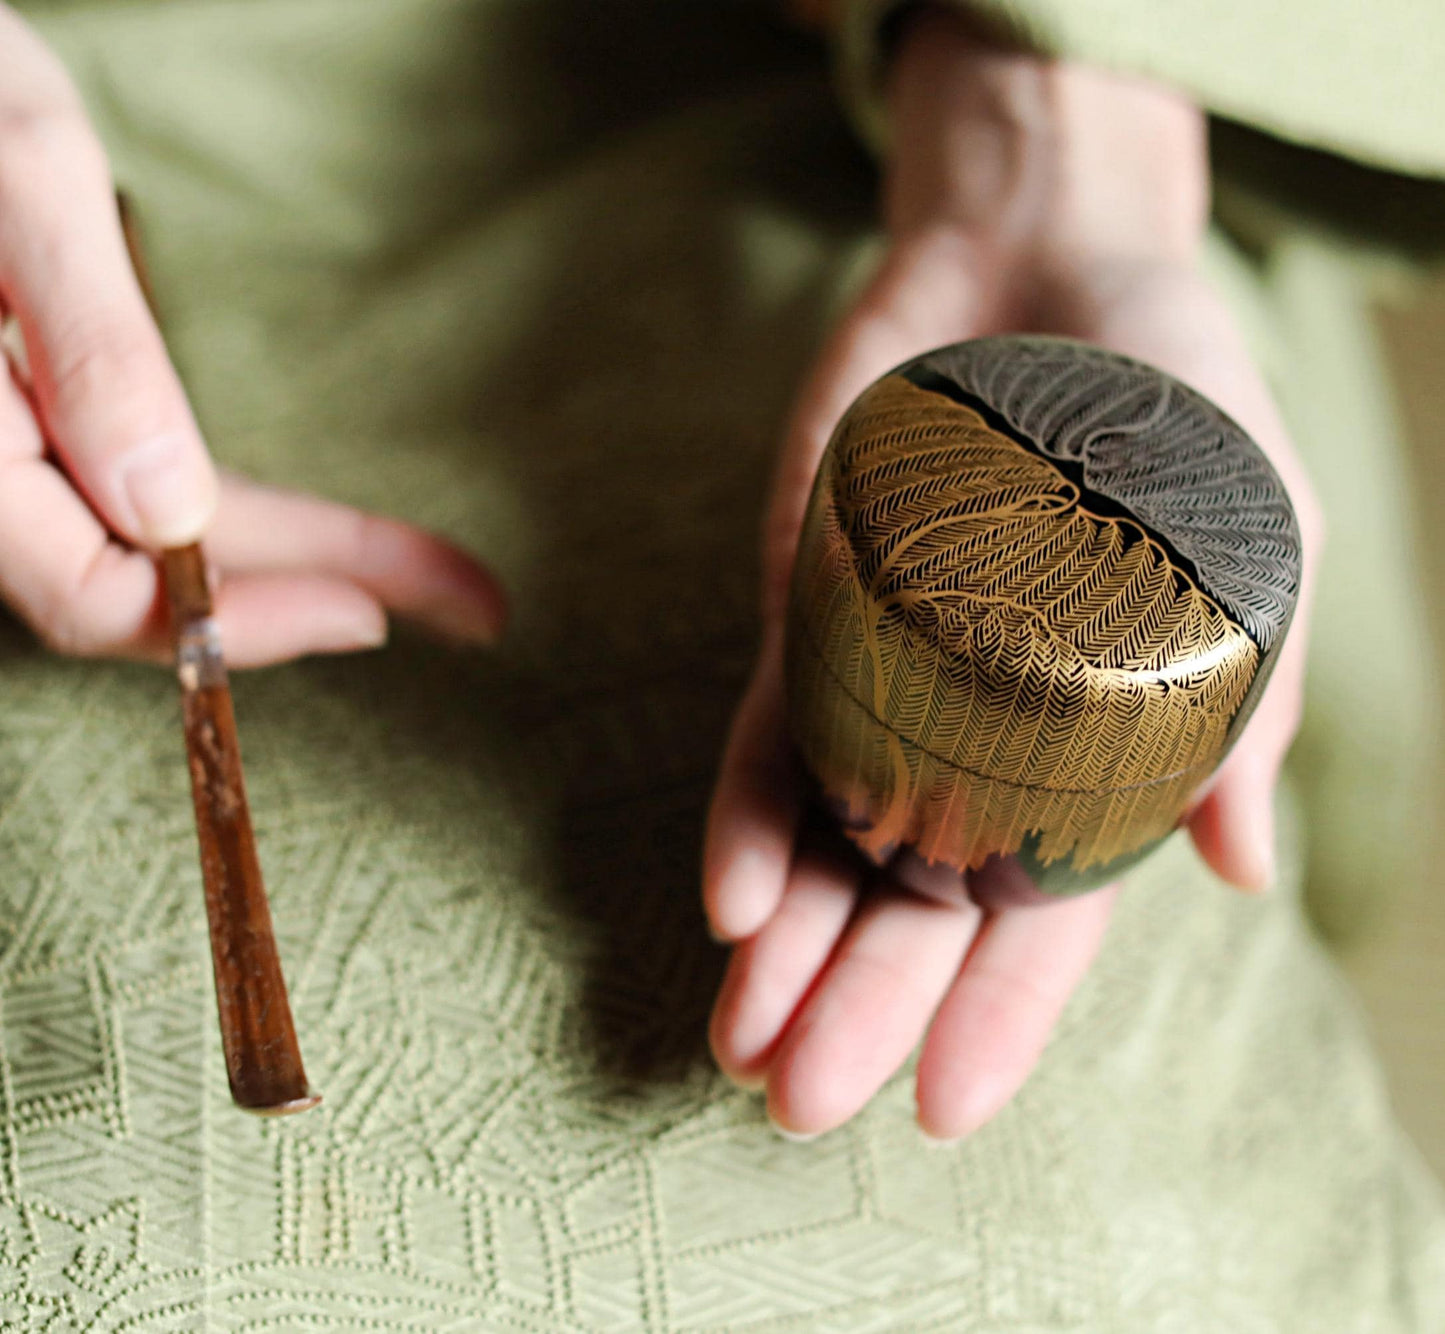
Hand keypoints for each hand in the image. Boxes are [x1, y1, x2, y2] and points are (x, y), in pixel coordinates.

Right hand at [0, 7, 503, 665]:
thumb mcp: (21, 186)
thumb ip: (91, 353)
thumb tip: (170, 512)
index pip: (94, 597)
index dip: (237, 622)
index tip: (366, 612)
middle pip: (160, 581)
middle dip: (318, 587)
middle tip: (467, 604)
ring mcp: (19, 448)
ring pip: (170, 538)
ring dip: (304, 554)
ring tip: (435, 572)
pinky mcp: (50, 418)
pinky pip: (154, 486)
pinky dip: (245, 511)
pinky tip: (328, 533)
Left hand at [703, 9, 1321, 1140]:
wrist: (1047, 256)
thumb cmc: (1177, 395)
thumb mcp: (1252, 533)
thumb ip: (1251, 693)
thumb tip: (1248, 870)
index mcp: (1088, 744)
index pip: (1044, 915)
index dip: (998, 1016)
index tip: (942, 1109)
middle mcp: (973, 731)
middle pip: (912, 900)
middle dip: (858, 1005)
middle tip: (798, 1108)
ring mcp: (880, 674)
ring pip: (826, 837)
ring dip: (782, 942)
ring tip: (740, 1041)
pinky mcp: (804, 610)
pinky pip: (768, 726)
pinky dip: (745, 808)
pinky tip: (725, 894)